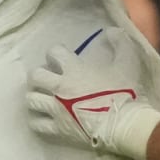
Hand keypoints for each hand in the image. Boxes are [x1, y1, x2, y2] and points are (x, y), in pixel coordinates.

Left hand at [27, 31, 159, 159]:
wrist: (124, 125)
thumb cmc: (124, 93)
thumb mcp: (128, 63)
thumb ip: (120, 43)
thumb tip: (111, 31)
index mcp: (74, 70)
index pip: (53, 52)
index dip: (56, 52)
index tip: (61, 57)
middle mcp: (60, 88)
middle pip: (35, 76)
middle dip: (39, 75)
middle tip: (48, 78)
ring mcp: (56, 110)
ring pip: (31, 99)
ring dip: (35, 96)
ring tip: (43, 97)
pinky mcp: (58, 129)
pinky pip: (37, 123)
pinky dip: (37, 119)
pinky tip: (43, 117)